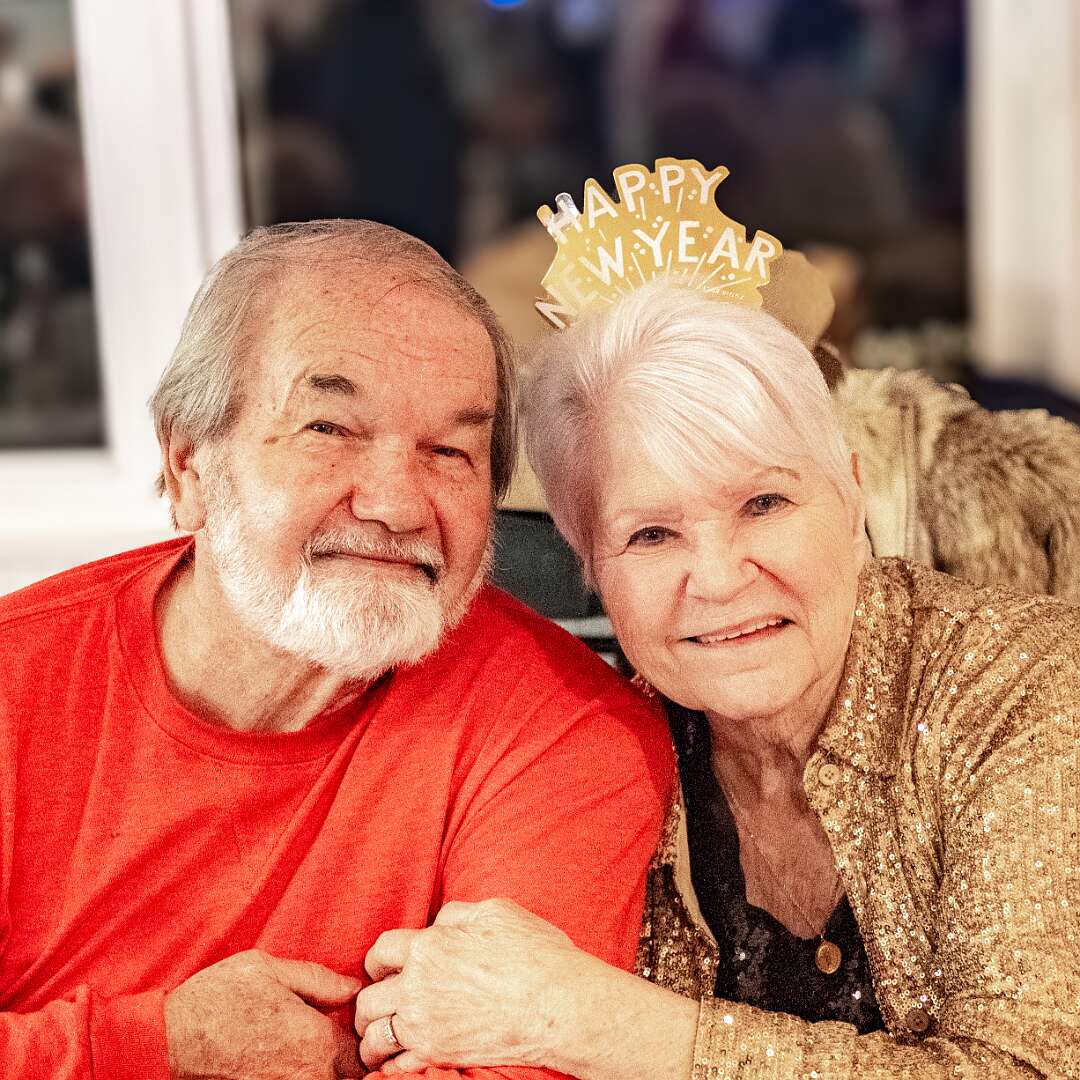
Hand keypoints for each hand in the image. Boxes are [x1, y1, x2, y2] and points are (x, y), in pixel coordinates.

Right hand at [164, 949, 362, 1079]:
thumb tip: (352, 987)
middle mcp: (306, 1075)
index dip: (361, 1037)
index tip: (353, 1023)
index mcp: (316, 1041)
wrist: (167, 1041)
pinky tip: (287, 1057)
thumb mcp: (270, 969)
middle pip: (347, 1076)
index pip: (362, 1052)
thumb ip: (319, 980)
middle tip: (335, 1036)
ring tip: (308, 1046)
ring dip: (325, 1068)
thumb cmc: (217, 999)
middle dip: (347, 1059)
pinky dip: (302, 1074)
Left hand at [355, 898, 597, 1073]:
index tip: (387, 966)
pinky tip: (396, 1061)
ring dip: (372, 1035)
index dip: (380, 959)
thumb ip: (457, 915)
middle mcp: (417, 987)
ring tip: (381, 1036)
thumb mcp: (495, 912)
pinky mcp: (438, 1055)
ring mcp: (425, 1025)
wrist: (558, 1005)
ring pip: (373, 1035)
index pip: (381, 950)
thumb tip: (439, 924)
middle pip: (368, 997)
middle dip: (370, 999)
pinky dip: (389, 1065)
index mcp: (428, 947)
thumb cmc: (534, 954)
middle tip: (382, 1003)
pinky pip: (394, 1067)